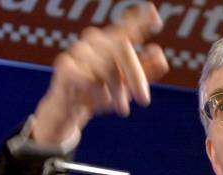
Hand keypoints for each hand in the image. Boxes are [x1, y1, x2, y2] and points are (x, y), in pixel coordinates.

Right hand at [32, 1, 168, 144]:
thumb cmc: (99, 96)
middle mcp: (93, 41)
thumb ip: (145, 71)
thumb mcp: (127, 86)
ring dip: (118, 91)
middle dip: (136, 77)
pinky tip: (103, 102)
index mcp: (111, 44)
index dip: (140, 20)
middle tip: (144, 101)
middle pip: (122, 47)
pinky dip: (100, 94)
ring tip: (122, 109)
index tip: (154, 14)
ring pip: (107, 66)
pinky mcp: (64, 66)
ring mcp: (77, 50)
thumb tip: (158, 52)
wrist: (70, 113)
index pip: (126, 28)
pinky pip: (90, 79)